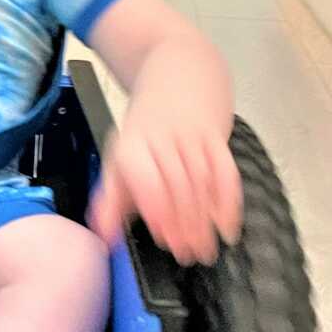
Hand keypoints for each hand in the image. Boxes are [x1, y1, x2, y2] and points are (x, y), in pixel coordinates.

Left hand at [86, 111, 242, 265]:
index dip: (157, 211)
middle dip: (184, 225)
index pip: (147, 181)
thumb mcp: (120, 161)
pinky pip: (226, 171)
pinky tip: (226, 225)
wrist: (177, 78)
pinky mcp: (217, 136)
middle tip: (187, 254)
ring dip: (205, 220)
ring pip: (202, 182)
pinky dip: (228, 201)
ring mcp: (192, 136)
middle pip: (178, 186)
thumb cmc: (146, 131)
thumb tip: (103, 236)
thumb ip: (110, 201)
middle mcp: (162, 139)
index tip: (164, 238)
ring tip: (205, 248)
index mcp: (132, 146)